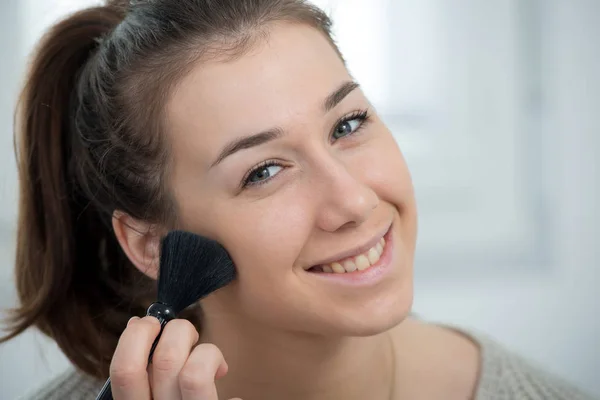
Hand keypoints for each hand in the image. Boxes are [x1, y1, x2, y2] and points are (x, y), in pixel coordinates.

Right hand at [109, 316, 240, 399]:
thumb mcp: (151, 395)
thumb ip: (143, 370)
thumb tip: (138, 323)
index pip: (123, 370)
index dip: (136, 335)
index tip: (150, 322)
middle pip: (166, 360)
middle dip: (179, 330)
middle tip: (188, 334)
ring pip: (196, 372)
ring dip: (206, 351)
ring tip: (210, 359)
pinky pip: (229, 396)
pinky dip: (223, 372)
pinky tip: (223, 381)